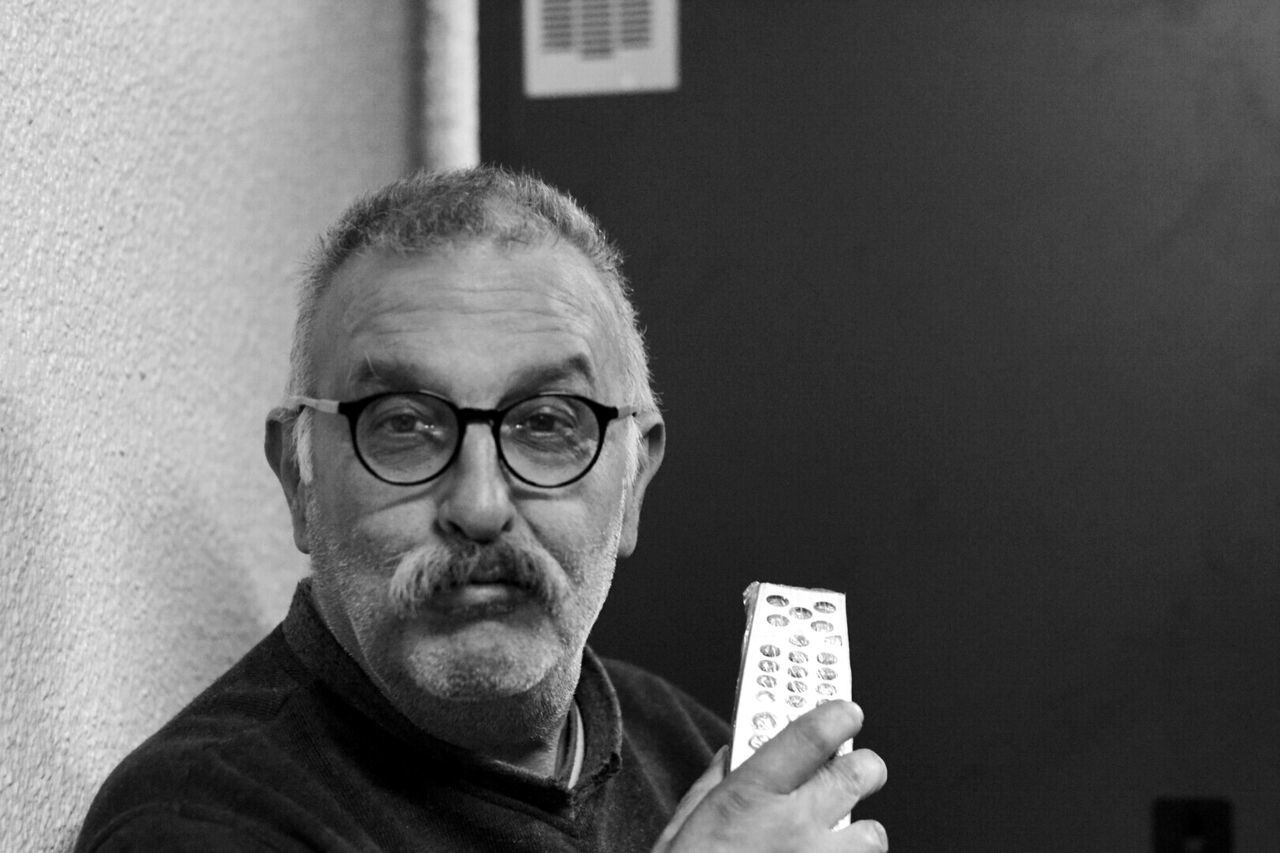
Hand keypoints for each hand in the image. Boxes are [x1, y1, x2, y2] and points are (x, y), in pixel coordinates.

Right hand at [652, 701, 887, 851]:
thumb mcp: (681, 829)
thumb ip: (712, 785)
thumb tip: (731, 753)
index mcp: (749, 798)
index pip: (809, 736)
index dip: (836, 716)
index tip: (846, 711)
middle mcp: (793, 828)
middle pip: (858, 775)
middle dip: (864, 768)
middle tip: (858, 770)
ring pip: (872, 836)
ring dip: (860, 837)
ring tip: (838, 844)